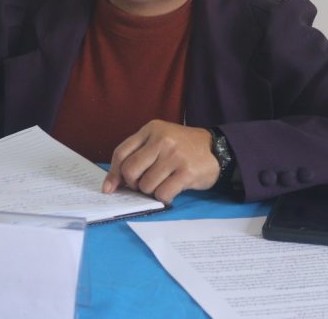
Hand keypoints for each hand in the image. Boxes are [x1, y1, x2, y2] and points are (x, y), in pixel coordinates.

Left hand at [102, 120, 219, 203]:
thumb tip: (112, 184)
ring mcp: (174, 156)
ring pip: (146, 185)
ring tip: (162, 184)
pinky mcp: (186, 172)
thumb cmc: (182, 147)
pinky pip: (163, 193)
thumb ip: (138, 155)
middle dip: (133, 184)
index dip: (114, 173)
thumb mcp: (160, 140)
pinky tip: (170, 191)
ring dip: (151, 192)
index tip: (110, 188)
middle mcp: (162, 140)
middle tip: (143, 185)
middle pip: (130, 171)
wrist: (217, 149)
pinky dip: (163, 198)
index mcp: (151, 129)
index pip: (121, 152)